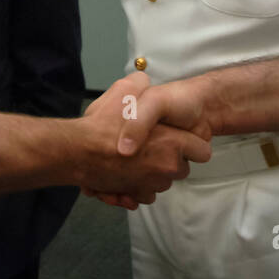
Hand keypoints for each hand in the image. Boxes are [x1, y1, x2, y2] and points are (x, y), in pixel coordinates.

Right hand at [74, 72, 210, 207]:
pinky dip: (138, 187)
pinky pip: (145, 195)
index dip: (189, 143)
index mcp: (173, 143)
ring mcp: (152, 185)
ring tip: (133, 159)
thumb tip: (145, 82)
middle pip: (181, 168)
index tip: (175, 137)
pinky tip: (125, 174)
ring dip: (152, 174)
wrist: (77, 152)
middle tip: (149, 146)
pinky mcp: (136, 196)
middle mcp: (167, 168)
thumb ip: (141, 85)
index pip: (202, 151)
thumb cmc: (103, 124)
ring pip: (162, 182)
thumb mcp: (125, 90)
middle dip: (169, 160)